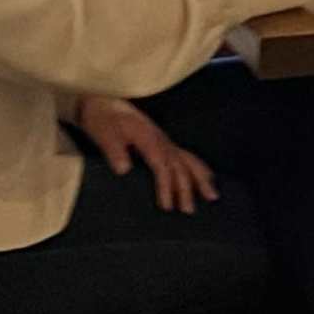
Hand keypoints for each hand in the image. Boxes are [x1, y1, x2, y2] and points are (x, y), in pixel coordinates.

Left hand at [74, 94, 216, 211]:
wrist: (104, 103)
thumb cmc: (102, 120)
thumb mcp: (103, 134)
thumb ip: (113, 151)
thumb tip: (123, 170)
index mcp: (147, 138)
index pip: (162, 165)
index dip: (166, 186)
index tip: (167, 206)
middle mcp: (160, 139)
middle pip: (179, 166)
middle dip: (185, 189)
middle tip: (188, 211)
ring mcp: (164, 140)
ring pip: (188, 160)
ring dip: (200, 178)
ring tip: (211, 196)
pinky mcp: (163, 141)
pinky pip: (186, 155)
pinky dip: (198, 167)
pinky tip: (207, 177)